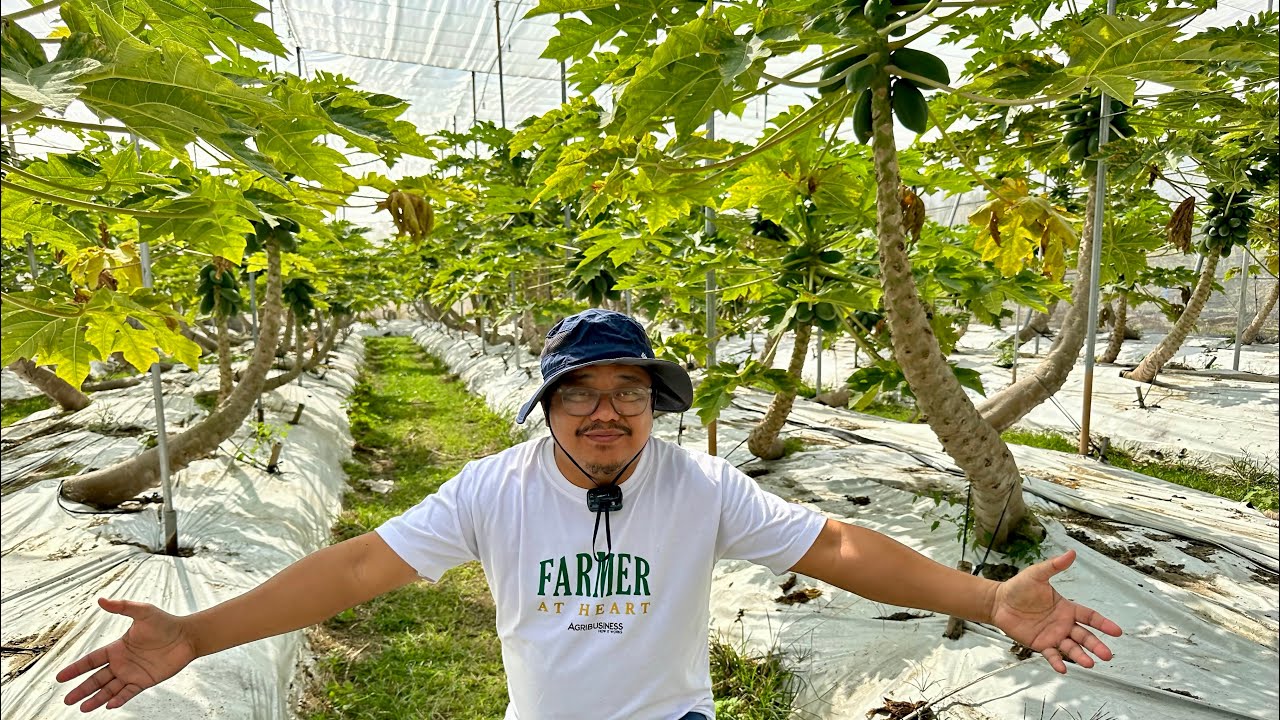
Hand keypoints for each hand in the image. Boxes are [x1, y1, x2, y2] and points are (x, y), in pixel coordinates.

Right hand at [55, 598, 198, 711]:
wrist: (187, 636)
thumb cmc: (165, 622)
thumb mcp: (143, 612)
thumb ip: (122, 607)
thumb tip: (101, 600)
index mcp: (117, 648)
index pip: (91, 660)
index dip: (76, 668)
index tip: (60, 677)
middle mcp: (122, 662)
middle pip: (97, 678)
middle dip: (81, 689)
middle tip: (67, 699)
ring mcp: (132, 673)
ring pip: (110, 689)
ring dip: (97, 698)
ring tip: (82, 707)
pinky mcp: (145, 681)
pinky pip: (129, 693)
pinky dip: (119, 699)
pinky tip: (109, 705)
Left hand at [989, 549, 1122, 673]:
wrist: (998, 602)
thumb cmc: (1018, 588)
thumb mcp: (1037, 575)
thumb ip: (1054, 566)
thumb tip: (1071, 553)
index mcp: (1066, 608)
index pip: (1090, 617)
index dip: (1103, 624)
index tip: (1117, 631)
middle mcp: (1063, 624)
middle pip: (1084, 636)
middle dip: (1096, 645)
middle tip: (1107, 655)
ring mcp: (1053, 635)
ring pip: (1071, 648)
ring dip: (1081, 656)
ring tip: (1090, 664)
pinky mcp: (1040, 644)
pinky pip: (1052, 655)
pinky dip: (1057, 662)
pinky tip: (1063, 669)